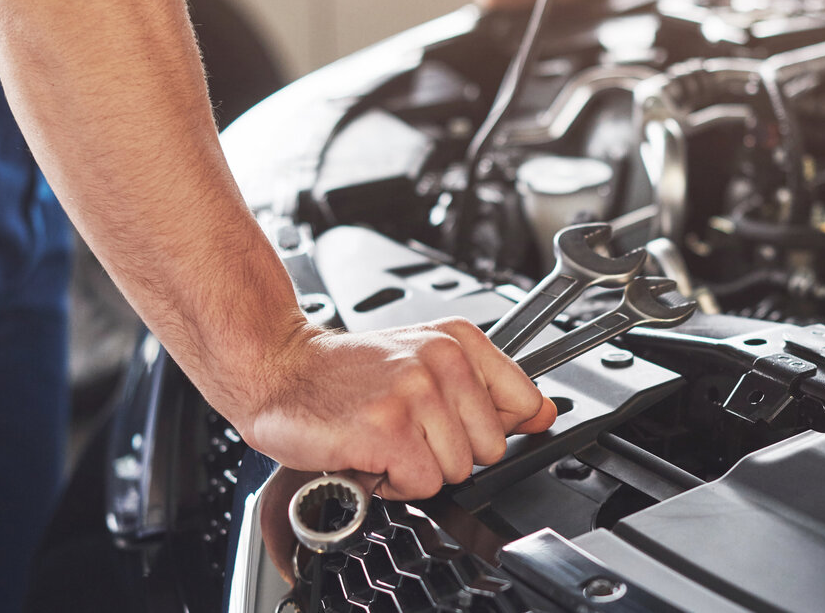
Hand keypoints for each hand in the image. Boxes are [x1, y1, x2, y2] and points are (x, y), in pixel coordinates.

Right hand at [241, 317, 557, 499]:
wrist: (279, 368)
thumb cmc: (346, 373)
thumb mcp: (425, 361)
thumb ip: (489, 388)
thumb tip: (545, 412)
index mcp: (458, 340)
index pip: (524, 402)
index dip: (489, 427)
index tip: (455, 422)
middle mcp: (442, 360)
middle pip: (491, 448)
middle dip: (448, 452)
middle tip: (406, 430)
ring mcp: (416, 392)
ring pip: (457, 471)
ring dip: (416, 469)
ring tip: (384, 439)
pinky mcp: (388, 428)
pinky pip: (423, 485)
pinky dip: (392, 483)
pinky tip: (369, 454)